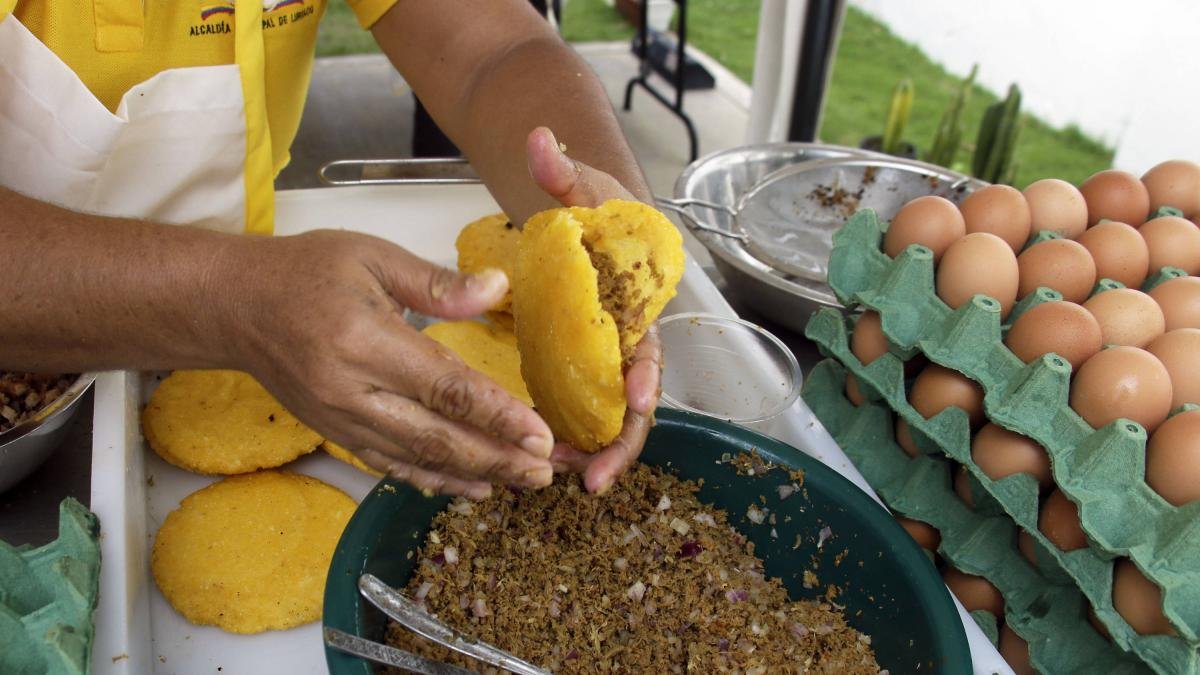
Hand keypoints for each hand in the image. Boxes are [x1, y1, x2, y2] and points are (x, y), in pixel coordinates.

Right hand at [224, 230, 554, 499]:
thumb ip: (438, 282)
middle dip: (497, 458)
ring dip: (472, 475)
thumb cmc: (302, 273)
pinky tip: (467, 486)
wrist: (233, 306)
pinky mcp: (334, 432)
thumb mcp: (372, 257)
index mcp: (364, 342)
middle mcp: (351, 391)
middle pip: (437, 437)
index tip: (540, 436)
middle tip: (546, 472)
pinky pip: (390, 464)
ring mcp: (340, 419)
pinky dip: (431, 479)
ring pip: (416, 459)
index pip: (446, 388)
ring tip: (520, 484)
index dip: (497, 416)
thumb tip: (498, 289)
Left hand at [526, 126, 662, 493]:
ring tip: (560, 485)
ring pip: (606, 421)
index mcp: (638, 308)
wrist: (585, 229)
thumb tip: (539, 142)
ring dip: (589, 455)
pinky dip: (565, 443)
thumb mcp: (581, 189)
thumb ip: (563, 173)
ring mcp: (601, 364)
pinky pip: (576, 417)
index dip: (647, 377)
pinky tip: (537, 463)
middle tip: (596, 479)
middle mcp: (626, 344)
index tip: (638, 401)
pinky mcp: (575, 374)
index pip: (651, 349)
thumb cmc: (595, 213)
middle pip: (635, 405)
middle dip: (620, 444)